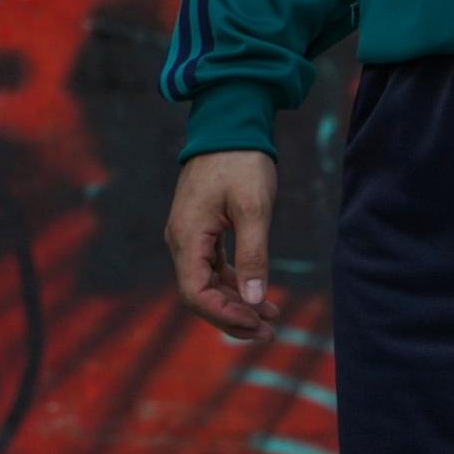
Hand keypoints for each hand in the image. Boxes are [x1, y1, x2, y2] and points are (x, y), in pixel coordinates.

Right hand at [166, 149, 281, 340]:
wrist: (229, 123)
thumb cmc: (242, 161)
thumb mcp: (254, 208)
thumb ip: (254, 255)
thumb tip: (256, 300)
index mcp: (188, 237)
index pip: (197, 294)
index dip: (226, 315)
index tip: (259, 322)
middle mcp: (180, 240)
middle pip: (200, 296)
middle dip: (233, 317)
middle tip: (271, 331)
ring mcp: (188, 236)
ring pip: (207, 285)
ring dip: (237, 304)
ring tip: (272, 318)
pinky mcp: (200, 231)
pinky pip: (212, 269)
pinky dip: (234, 284)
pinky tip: (259, 295)